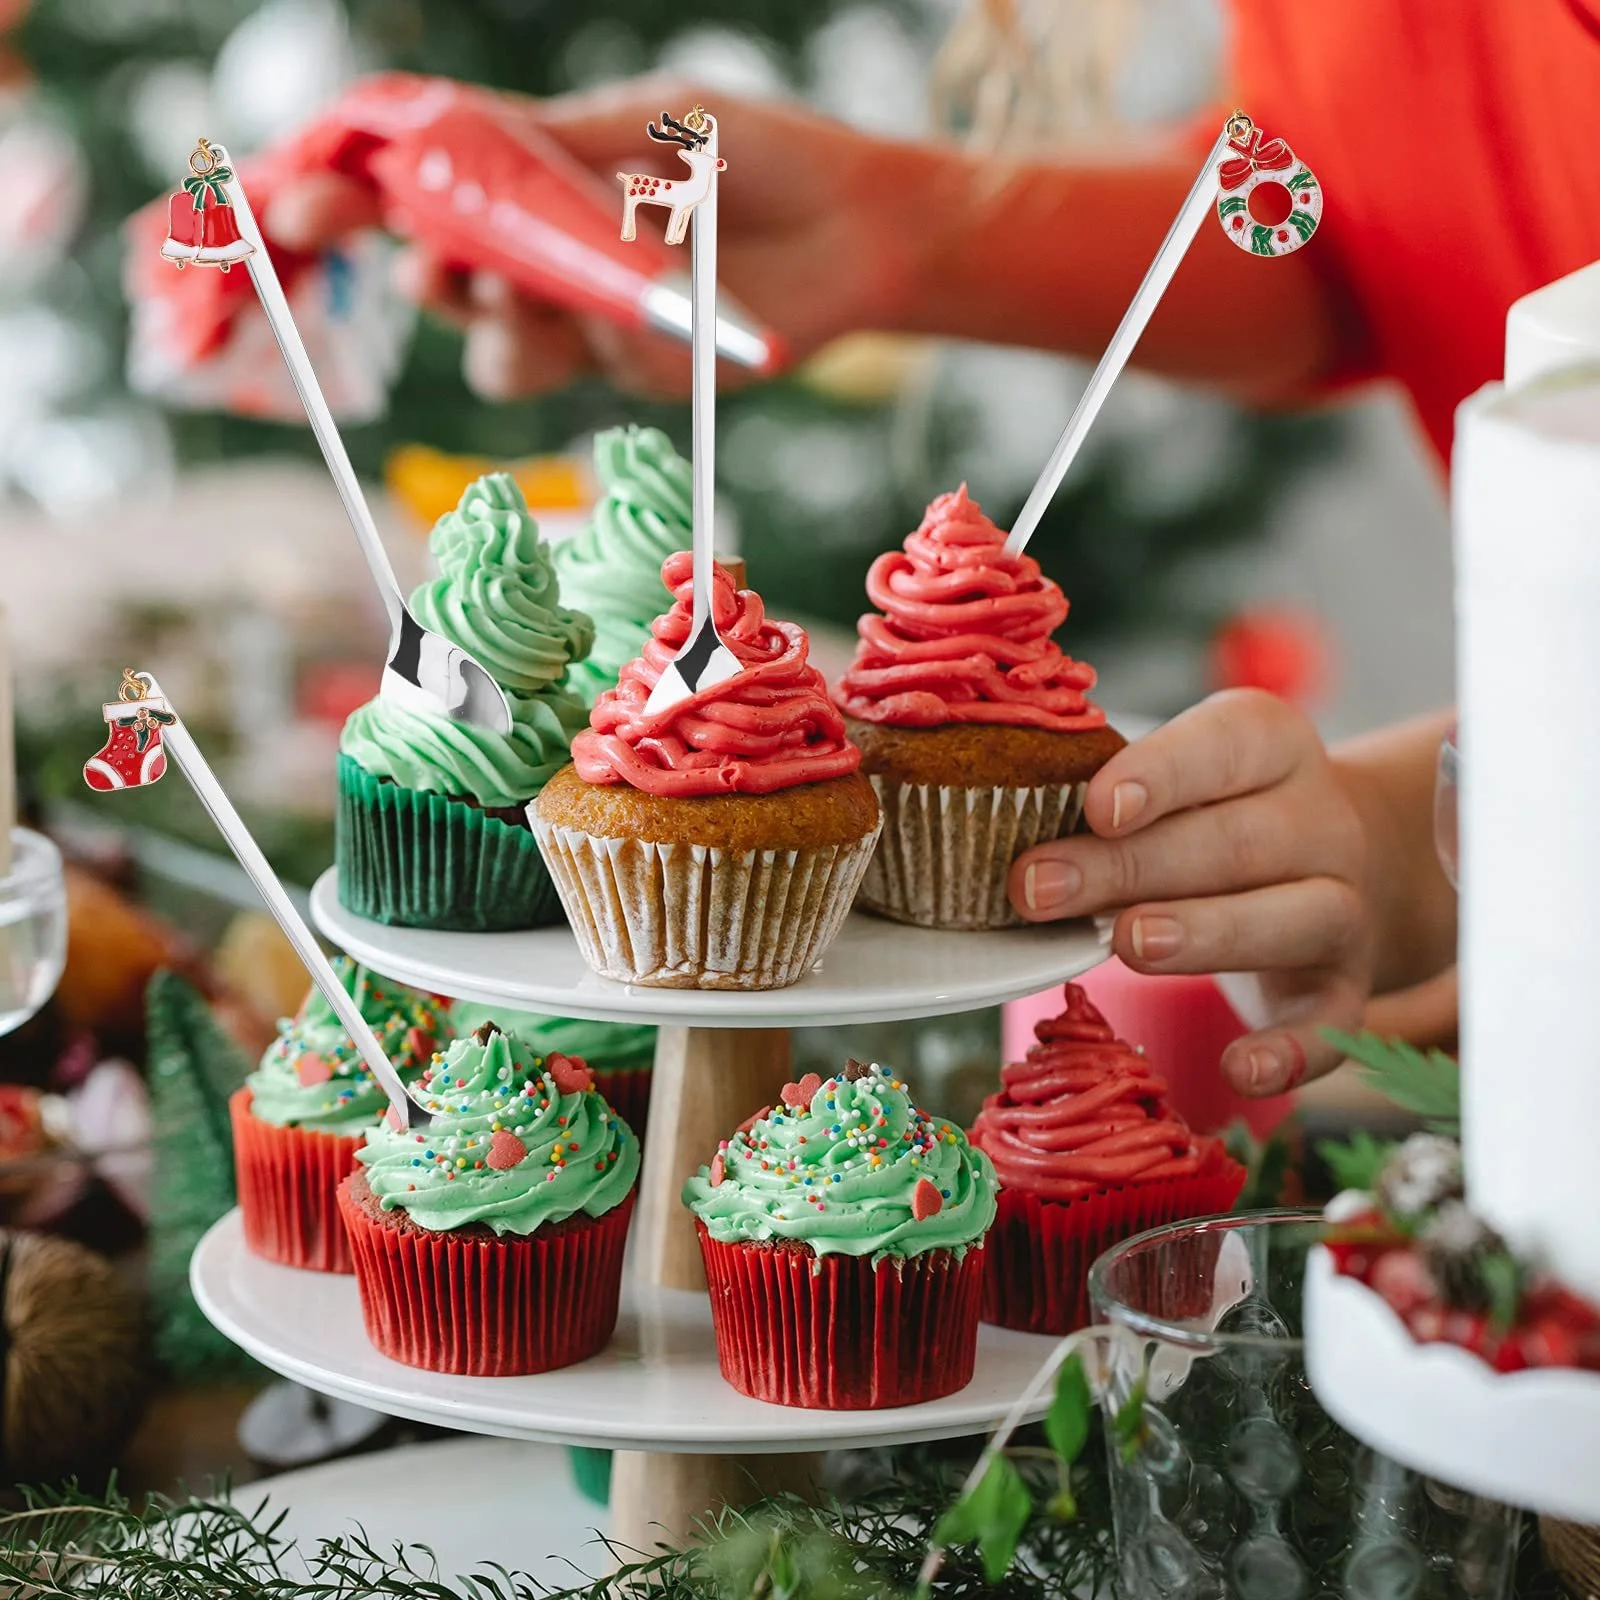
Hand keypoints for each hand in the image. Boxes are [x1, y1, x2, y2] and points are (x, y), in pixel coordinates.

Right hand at [266, 78, 948, 398]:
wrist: (854, 230)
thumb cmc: (756, 154)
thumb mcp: (652, 124)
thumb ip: (556, 146)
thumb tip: (458, 141)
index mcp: (536, 175)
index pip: (424, 185)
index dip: (355, 197)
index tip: (302, 202)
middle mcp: (545, 253)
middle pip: (441, 277)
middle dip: (416, 273)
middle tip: (423, 266)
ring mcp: (579, 319)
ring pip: (491, 347)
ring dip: (493, 322)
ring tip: (530, 290)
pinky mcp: (622, 371)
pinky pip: (562, 369)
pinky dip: (570, 340)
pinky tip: (613, 312)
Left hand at [1008, 690, 1372, 1096]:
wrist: (1330, 861)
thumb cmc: (1212, 814)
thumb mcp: (1173, 780)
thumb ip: (1110, 797)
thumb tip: (1004, 824)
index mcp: (1270, 746)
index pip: (1223, 747)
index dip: (1161, 775)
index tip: (1096, 806)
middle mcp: (1321, 822)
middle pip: (1234, 842)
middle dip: (1131, 868)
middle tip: (1039, 890)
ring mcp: (1344, 907)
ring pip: (1297, 917)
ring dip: (1208, 934)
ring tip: (1129, 946)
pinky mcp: (1345, 988)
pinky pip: (1334, 1024)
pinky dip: (1292, 1052)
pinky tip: (1238, 1071)